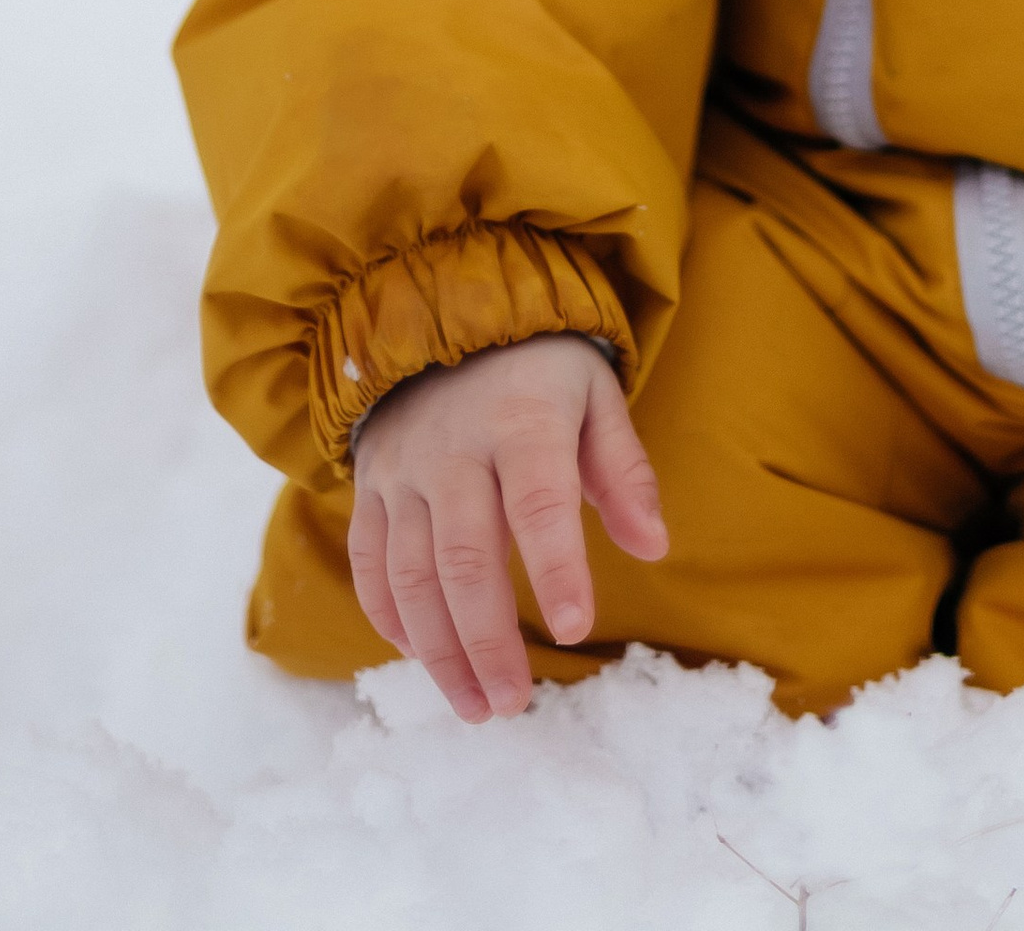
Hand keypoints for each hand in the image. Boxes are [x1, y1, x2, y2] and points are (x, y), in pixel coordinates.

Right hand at [347, 334, 666, 719]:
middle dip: (488, 641)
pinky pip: (369, 563)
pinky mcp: (370, 486)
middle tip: (513, 704)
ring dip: (440, 651)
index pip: (538, 501)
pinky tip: (422, 658)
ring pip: (410, 575)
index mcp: (521, 420)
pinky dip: (390, 619)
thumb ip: (624, 471)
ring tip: (477, 706)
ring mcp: (403, 470)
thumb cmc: (540, 370)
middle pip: (464, 557)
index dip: (557, 567)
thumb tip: (654, 545)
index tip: (576, 630)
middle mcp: (453, 449)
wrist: (449, 315)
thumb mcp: (596, 398)